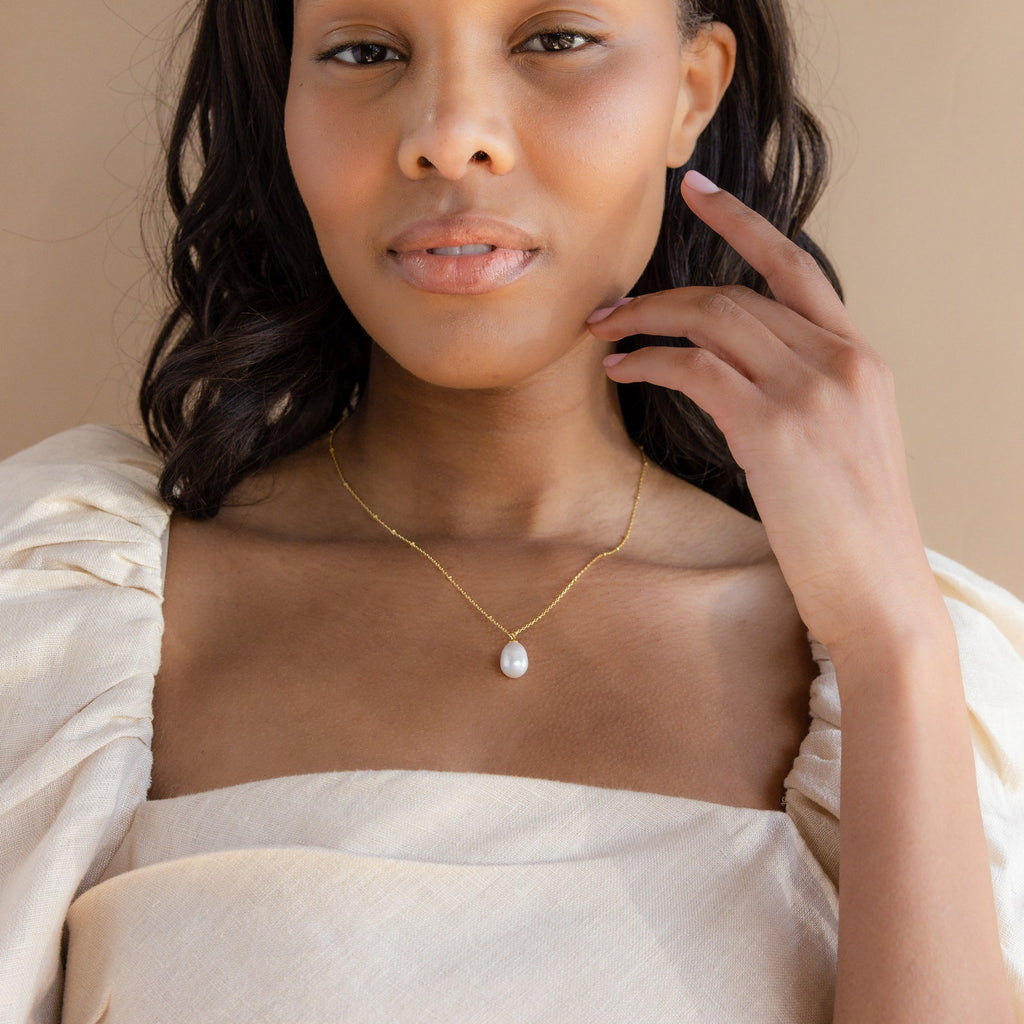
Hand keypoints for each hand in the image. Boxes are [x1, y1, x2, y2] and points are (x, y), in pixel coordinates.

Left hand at [588, 170, 943, 657]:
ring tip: (603, 335)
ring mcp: (811, 390)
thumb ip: (803, 392)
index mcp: (860, 359)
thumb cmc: (851, 529)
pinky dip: (650, 361)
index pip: (797, 268)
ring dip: (646, 321)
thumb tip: (734, 374)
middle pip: (735, 293)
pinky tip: (621, 371)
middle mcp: (841, 361)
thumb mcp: (843, 441)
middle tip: (609, 310)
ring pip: (712, 319)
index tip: (697, 191)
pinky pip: (695, 368)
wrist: (878, 591)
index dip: (742, 224)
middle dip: (662, 295)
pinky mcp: (775, 428)